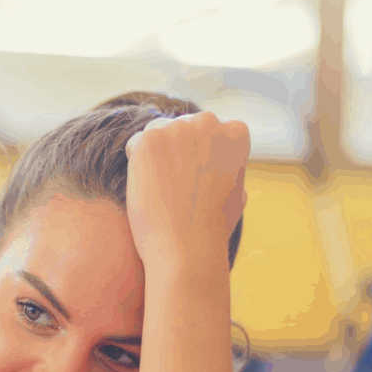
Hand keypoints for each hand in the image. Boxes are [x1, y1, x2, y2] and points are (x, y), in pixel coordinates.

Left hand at [124, 112, 249, 265]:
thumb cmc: (212, 229)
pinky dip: (135, 164)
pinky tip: (148, 187)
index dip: (198, 157)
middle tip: (174, 187)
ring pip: (157, 132)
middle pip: (181, 126)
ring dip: (155, 156)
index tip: (196, 181)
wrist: (187, 248)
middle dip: (175, 151)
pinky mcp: (151, 140)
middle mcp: (209, 123)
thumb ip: (230, 168)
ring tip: (162, 190)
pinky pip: (135, 143)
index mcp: (235, 133)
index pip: (208, 130)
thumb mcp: (237, 193)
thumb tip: (222, 160)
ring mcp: (179, 129)